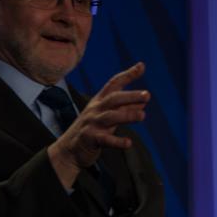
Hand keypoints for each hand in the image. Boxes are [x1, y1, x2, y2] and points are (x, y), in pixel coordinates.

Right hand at [47, 63, 149, 187]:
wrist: (68, 151)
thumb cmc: (91, 130)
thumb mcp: (107, 116)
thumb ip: (124, 108)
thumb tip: (144, 101)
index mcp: (99, 101)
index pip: (113, 84)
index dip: (127, 75)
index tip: (141, 66)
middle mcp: (95, 109)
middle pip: (113, 99)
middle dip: (130, 96)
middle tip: (147, 95)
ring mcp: (91, 124)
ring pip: (110, 117)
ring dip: (127, 115)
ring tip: (142, 115)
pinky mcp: (89, 139)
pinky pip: (104, 140)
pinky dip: (117, 141)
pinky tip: (129, 143)